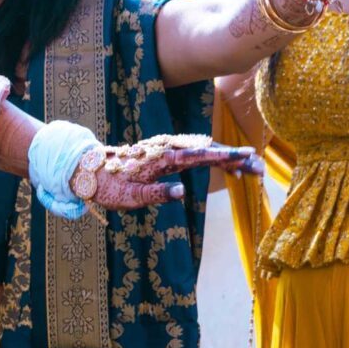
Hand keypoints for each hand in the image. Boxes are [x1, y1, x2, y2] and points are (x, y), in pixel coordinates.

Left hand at [70, 132, 262, 209]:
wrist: (89, 170)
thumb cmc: (108, 186)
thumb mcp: (129, 197)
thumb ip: (156, 194)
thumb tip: (182, 192)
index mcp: (162, 159)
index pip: (199, 156)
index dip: (224, 156)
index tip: (246, 156)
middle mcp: (168, 150)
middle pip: (208, 151)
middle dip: (235, 158)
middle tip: (259, 167)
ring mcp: (168, 151)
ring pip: (204, 151)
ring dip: (228, 158)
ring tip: (252, 168)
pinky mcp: (167, 156)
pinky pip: (196, 155)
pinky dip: (214, 160)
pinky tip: (229, 168)